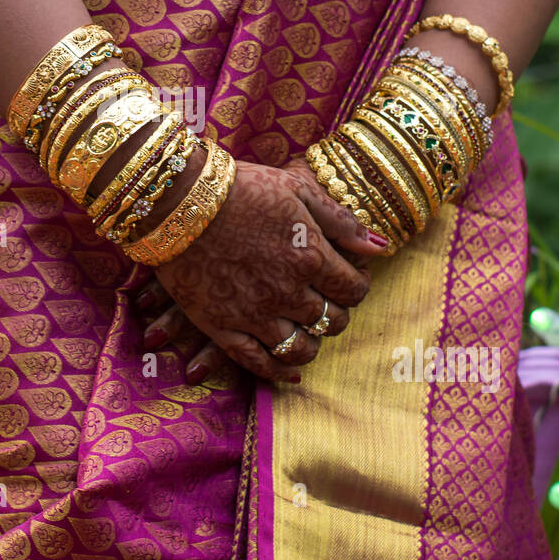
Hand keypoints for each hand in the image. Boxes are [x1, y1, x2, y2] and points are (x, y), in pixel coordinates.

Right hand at [135, 156, 387, 382]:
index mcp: (312, 257)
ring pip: (302, 348)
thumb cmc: (239, 187)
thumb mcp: (297, 190)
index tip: (348, 278)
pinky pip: (259, 364)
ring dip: (313, 343)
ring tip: (308, 330)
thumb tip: (380, 248)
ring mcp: (255, 314)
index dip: (357, 286)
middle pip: (332, 321)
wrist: (177, 201)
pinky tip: (290, 370)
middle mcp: (288, 292)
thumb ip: (341, 222)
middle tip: (327, 301)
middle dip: (337, 313)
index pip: (354, 290)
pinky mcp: (223, 327)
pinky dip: (280, 372)